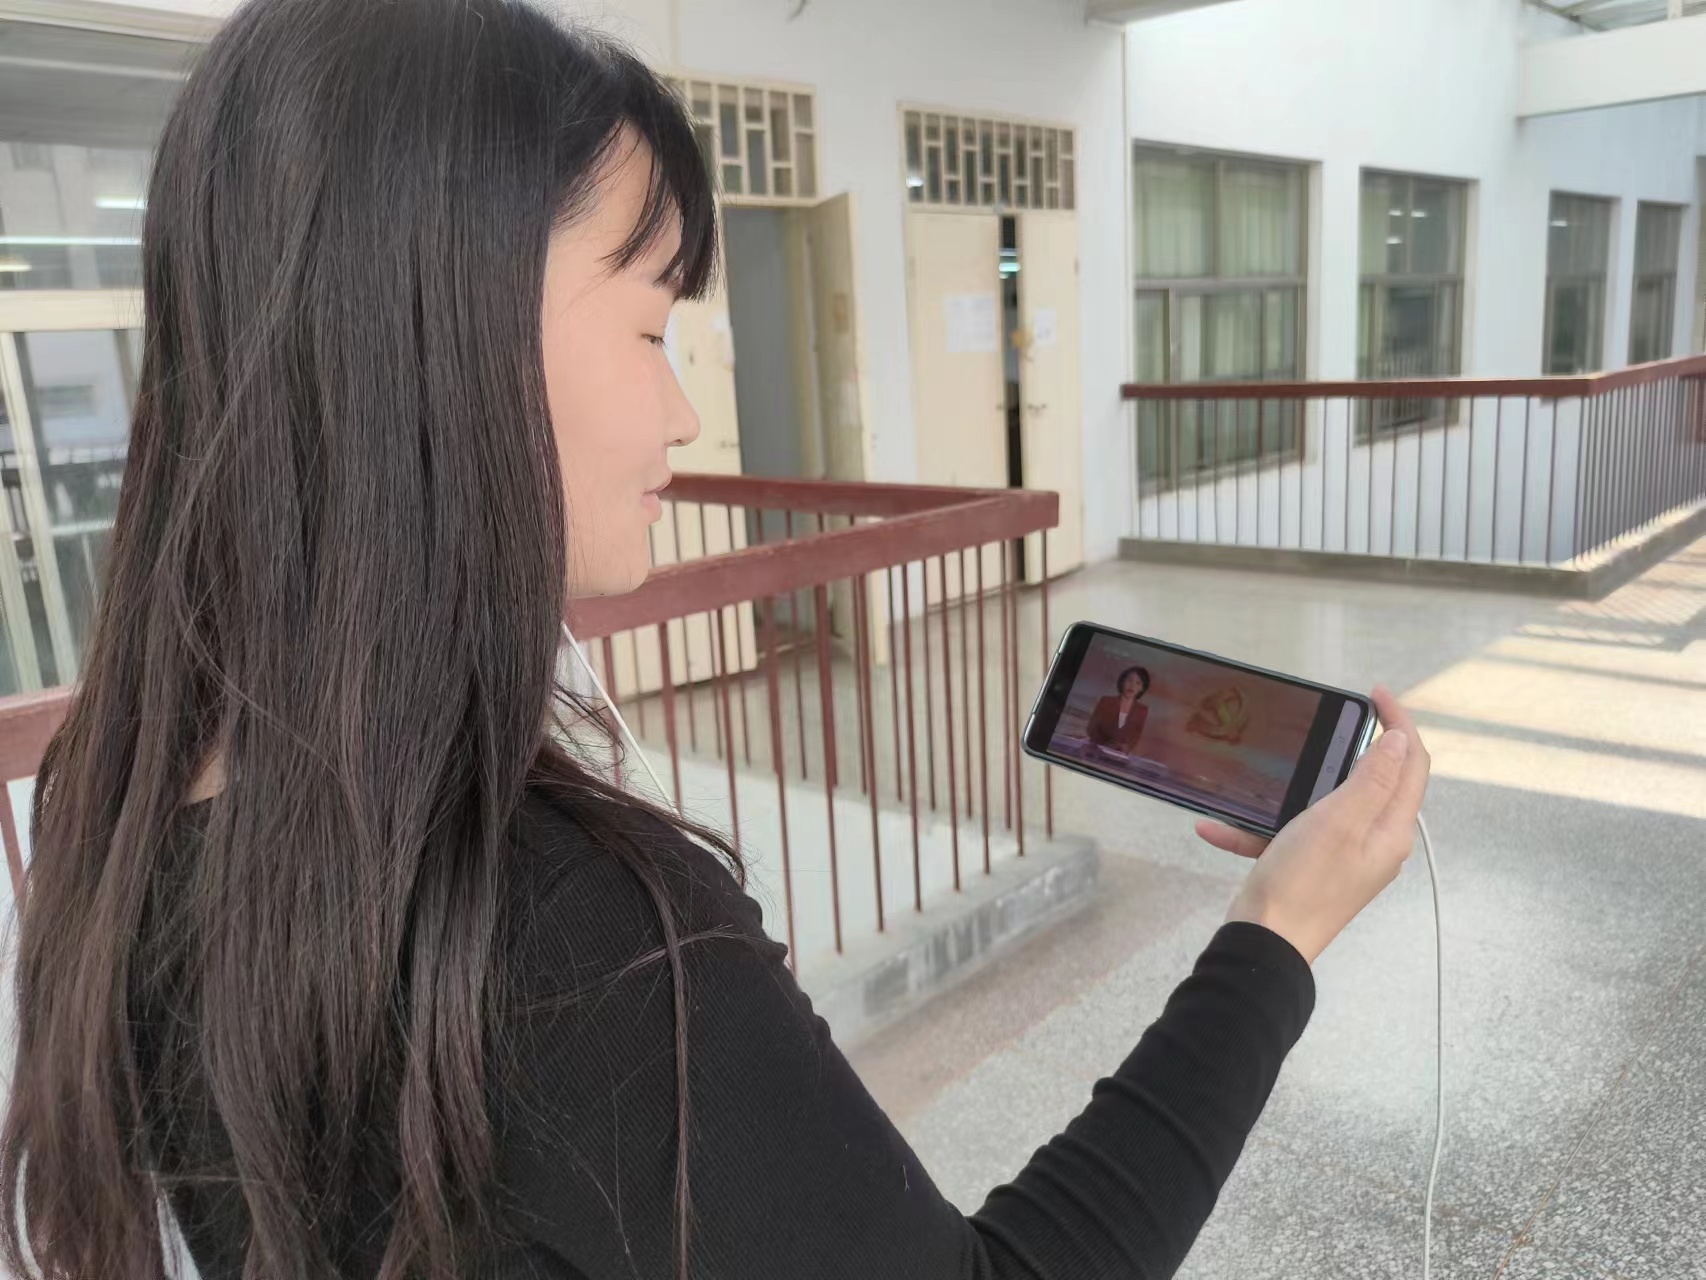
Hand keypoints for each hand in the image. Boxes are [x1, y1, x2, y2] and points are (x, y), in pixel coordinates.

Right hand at [1196, 686, 1430, 964]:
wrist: (1265, 944)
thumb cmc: (1304, 881)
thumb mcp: (1340, 820)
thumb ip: (1373, 779)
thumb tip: (1400, 740)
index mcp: (1390, 829)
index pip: (1412, 763)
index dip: (1399, 722)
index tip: (1372, 693)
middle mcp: (1374, 843)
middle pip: (1374, 781)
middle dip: (1350, 747)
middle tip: (1325, 721)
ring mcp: (1343, 858)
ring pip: (1325, 805)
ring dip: (1294, 787)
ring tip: (1268, 772)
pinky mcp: (1310, 869)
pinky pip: (1286, 835)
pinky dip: (1257, 827)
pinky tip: (1215, 826)